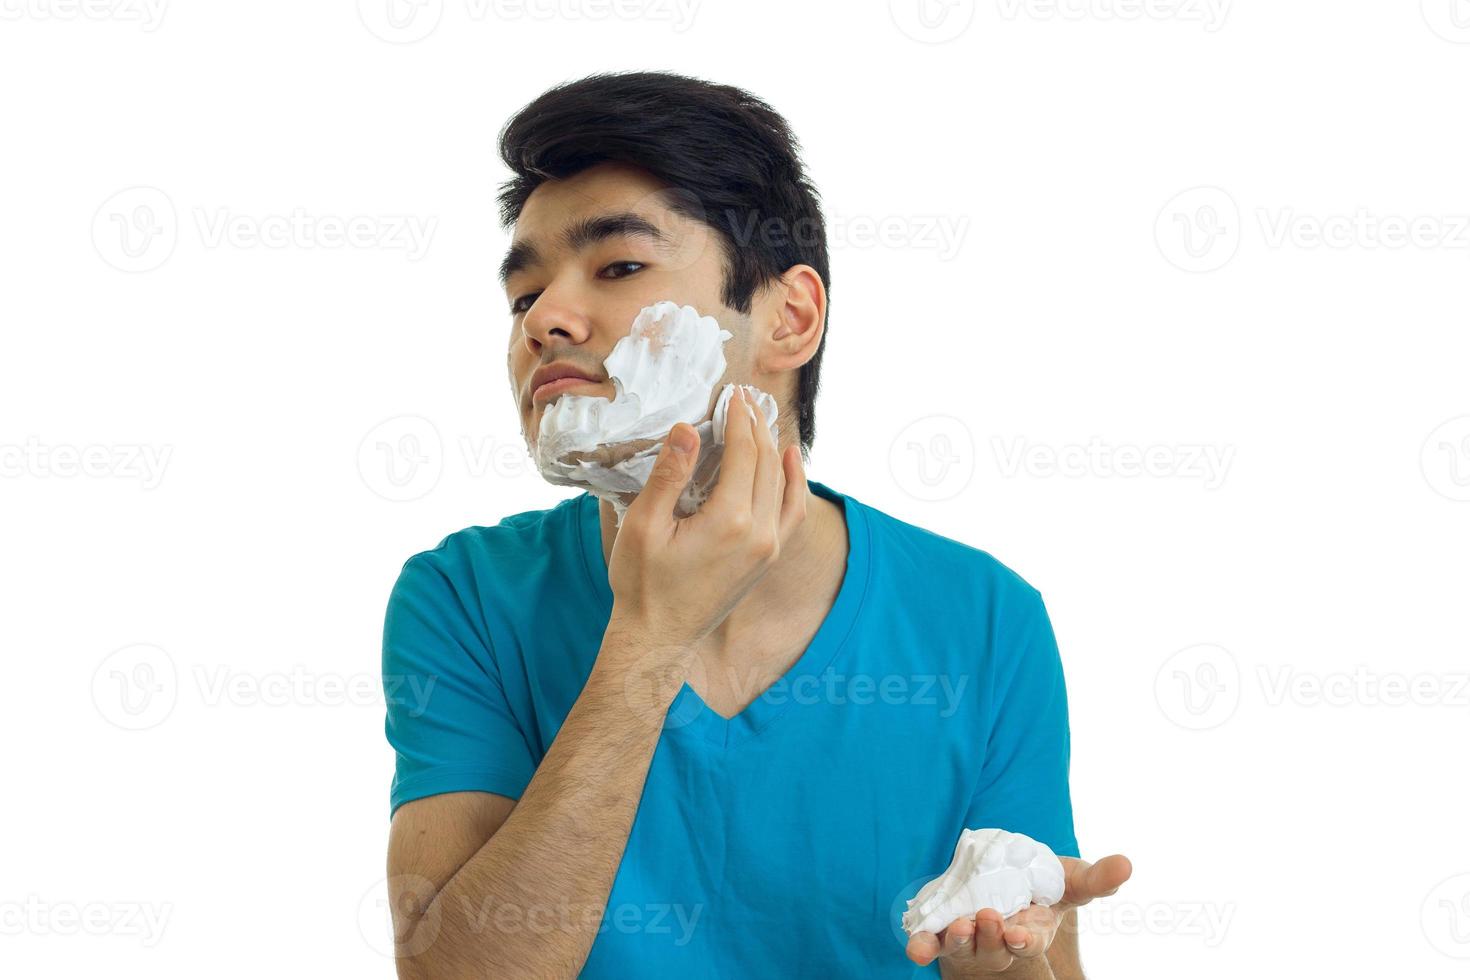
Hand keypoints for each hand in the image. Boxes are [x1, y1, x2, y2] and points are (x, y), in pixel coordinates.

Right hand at [605, 385, 806, 655]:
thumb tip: (689, 429)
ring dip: (773, 448)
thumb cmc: (642, 584)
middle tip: (743, 399)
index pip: (744, 453)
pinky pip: (793, 512)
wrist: (659, 638)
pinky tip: (791, 461)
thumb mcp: (644, 525)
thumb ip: (670, 474)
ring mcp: (769, 549)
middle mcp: (760, 533)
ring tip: (761, 420)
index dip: (738, 418)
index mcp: (730, 520)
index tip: (731, 394)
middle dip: (755, 426)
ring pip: (782, 484)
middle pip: (766, 463)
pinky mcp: (767, 560)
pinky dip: (795, 482)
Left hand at [905, 852, 1132, 974]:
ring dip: (957, 938)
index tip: (1018, 932)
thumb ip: (1096, 878)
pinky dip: (923, 945)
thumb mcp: (1070, 881)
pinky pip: (931, 942)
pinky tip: (915, 947)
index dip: (1024, 938)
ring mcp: (970, 937)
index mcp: (1032, 931)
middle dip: (990, 936)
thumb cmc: (1043, 888)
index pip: (1029, 940)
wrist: (1002, 886)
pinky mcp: (943, 930)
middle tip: (988, 918)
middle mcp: (1000, 939)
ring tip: (957, 925)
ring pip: (962, 945)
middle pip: (994, 946)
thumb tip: (1126, 865)